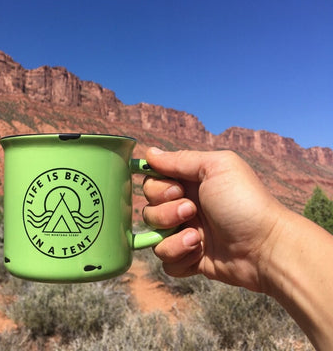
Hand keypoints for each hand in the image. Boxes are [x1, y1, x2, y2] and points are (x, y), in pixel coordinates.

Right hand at [142, 148, 286, 291]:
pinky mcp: (189, 259)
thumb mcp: (216, 168)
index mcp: (190, 184)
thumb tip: (149, 152)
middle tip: (192, 211)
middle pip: (148, 210)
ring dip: (173, 237)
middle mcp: (184, 208)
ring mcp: (186, 234)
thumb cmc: (244, 202)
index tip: (178, 189)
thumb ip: (180, 159)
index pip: (152, 183)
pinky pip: (165, 261)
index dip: (157, 188)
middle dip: (166, 212)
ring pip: (154, 237)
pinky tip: (200, 253)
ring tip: (198, 237)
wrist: (265, 247)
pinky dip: (179, 256)